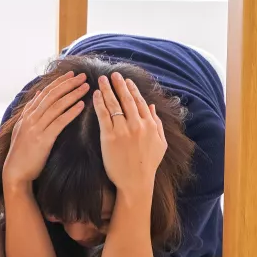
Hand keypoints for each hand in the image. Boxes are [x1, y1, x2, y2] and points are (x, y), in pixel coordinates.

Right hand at [3, 72, 89, 186]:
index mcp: (27, 115)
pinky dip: (71, 112)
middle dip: (68, 84)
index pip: (44, 93)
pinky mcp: (43, 139)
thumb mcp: (22, 129)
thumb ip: (30, 112)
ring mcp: (36, 128)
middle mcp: (31, 118)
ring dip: (72, 94)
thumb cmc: (22, 153)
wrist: (16, 171)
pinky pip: (60, 122)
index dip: (58, 82)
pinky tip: (81, 105)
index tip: (71, 75)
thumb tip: (38, 94)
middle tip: (82, 76)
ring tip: (85, 87)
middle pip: (52, 96)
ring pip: (57, 106)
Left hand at [93, 73, 166, 195]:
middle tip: (113, 74)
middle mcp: (137, 125)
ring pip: (114, 105)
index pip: (140, 102)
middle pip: (127, 100)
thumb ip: (158, 124)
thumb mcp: (160, 144)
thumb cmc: (148, 165)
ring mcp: (123, 131)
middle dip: (119, 85)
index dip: (132, 89)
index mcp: (150, 125)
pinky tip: (96, 95)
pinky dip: (100, 103)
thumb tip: (152, 107)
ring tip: (101, 80)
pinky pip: (103, 115)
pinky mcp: (109, 137)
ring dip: (107, 90)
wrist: (136, 182)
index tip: (126, 81)